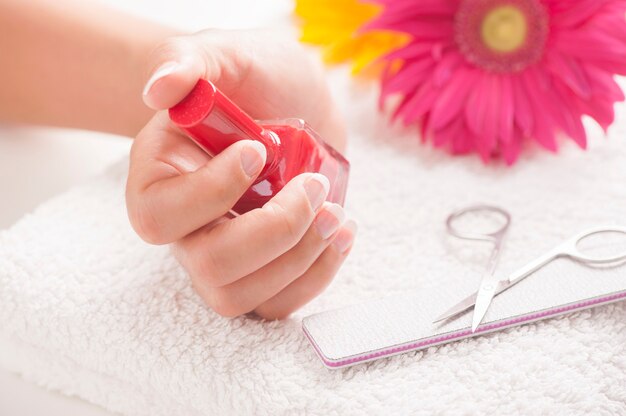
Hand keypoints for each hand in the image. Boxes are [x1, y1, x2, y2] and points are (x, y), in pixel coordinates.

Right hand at [126, 30, 355, 318]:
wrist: (287, 99)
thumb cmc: (250, 77)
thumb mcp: (224, 54)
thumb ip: (188, 62)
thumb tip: (160, 90)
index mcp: (159, 177)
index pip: (160, 216)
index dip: (214, 192)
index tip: (259, 150)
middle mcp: (185, 226)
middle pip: (208, 266)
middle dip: (274, 231)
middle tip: (313, 187)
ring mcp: (222, 253)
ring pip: (242, 296)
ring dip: (300, 259)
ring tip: (336, 214)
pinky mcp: (262, 269)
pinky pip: (278, 302)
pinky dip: (317, 274)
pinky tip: (341, 233)